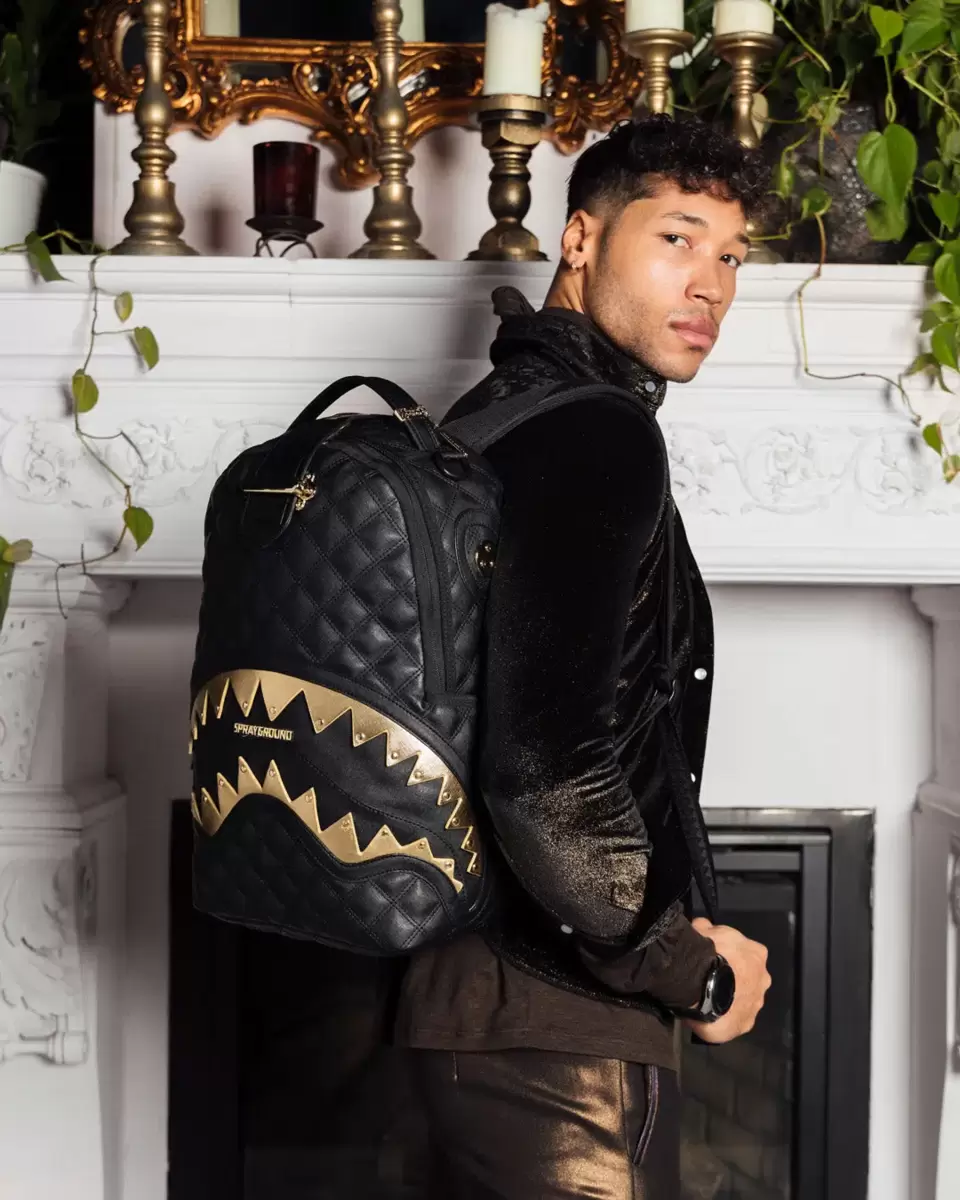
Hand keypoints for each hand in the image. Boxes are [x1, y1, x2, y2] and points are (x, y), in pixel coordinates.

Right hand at [684, 918, 770, 1044]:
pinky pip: (734, 1020)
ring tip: (707, 997)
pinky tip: (709, 1013)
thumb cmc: (708, 953)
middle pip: (749, 979)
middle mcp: (763, 980)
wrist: (702, 984)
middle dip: (735, 979)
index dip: (730, 955)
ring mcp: (756, 1004)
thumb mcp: (704, 928)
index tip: (716, 956)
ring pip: (743, 1001)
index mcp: (757, 954)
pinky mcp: (745, 1025)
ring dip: (730, 999)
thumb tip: (703, 926)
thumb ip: (707, 928)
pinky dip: (724, 1018)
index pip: (747, 953)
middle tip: (712, 977)